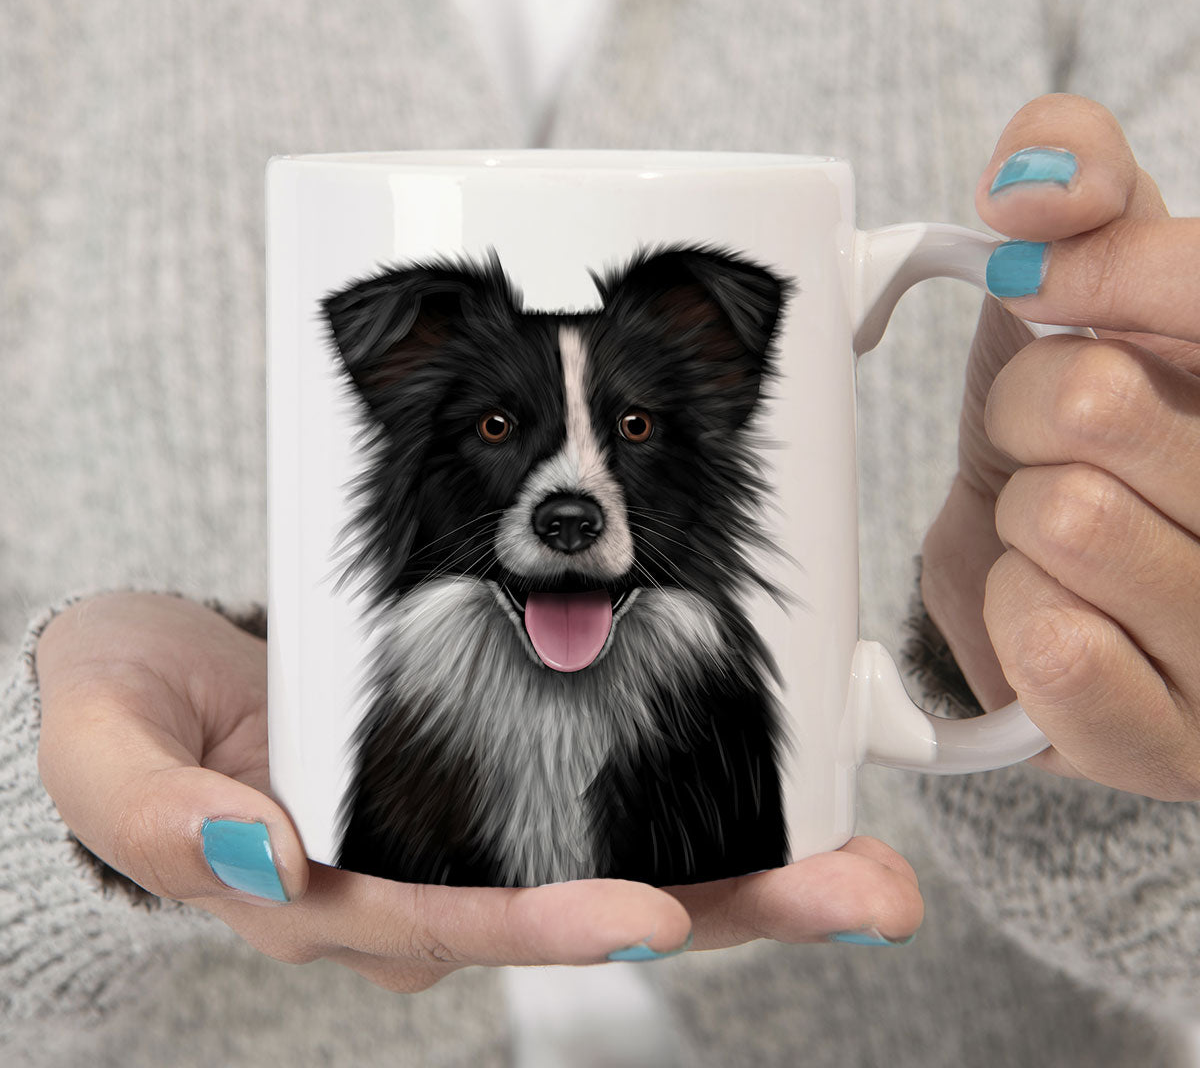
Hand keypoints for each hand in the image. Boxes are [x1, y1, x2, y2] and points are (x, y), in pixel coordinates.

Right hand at [34, 592, 922, 991]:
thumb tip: (270, 854)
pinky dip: (691, 783)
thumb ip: (173, 826)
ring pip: (618, 854)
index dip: (552, 924)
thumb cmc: (127, 721)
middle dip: (725, 909)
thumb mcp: (116, 769)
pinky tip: (776, 773)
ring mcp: (466, 819)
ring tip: (866, 858)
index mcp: (340, 893)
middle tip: (861, 896)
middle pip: (585, 904)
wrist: (146, 683)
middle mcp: (426, 871)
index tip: (651, 917)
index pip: (460, 920)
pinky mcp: (487, 760)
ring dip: (743, 856)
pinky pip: (598, 785)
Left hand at [922, 92, 1199, 800]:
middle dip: (1027, 406)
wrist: (1053, 579)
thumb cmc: (1082, 428)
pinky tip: (1050, 612)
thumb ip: (1082, 186)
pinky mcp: (1175, 745)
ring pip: (1063, 520)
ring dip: (1018, 516)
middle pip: (1089, 401)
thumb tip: (1034, 174)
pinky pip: (1052, 648)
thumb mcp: (1089, 288)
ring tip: (1056, 531)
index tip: (1038, 279)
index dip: (1098, 270)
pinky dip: (1010, 612)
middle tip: (1051, 436)